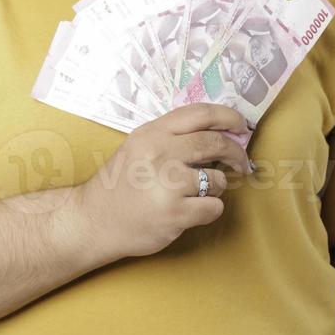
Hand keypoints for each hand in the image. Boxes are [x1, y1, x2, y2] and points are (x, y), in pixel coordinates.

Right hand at [67, 103, 251, 259]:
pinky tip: (190, 211)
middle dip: (235, 153)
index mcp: (151, 133)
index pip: (200, 113)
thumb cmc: (120, 184)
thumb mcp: (138, 147)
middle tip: (241, 163)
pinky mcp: (174, 213)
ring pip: (217, 179)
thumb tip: (221, 134)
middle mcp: (159, 153)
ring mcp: (167, 184)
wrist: (92, 221)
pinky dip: (208, 210)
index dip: (228, 117)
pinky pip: (213, 207)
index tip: (241, 126)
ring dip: (215, 187)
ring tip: (196, 193)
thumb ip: (172, 137)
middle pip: (215, 143)